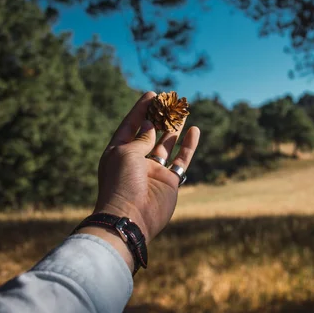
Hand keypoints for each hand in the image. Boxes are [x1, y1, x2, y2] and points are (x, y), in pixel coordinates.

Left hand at [92, 91, 199, 241]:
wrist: (130, 218)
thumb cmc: (122, 184)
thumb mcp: (126, 154)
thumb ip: (141, 138)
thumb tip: (150, 126)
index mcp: (119, 152)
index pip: (131, 125)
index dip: (141, 109)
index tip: (152, 94)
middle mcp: (136, 160)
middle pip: (150, 133)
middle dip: (160, 116)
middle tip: (171, 100)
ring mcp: (153, 171)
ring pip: (167, 144)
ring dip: (175, 128)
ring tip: (184, 111)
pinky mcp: (169, 181)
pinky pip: (181, 159)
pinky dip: (188, 146)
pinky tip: (194, 131)